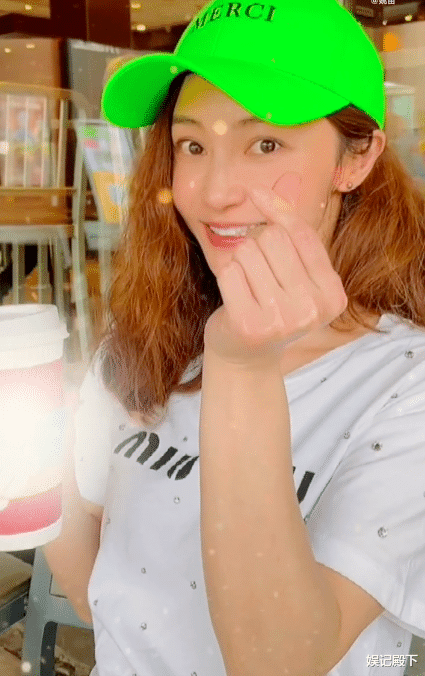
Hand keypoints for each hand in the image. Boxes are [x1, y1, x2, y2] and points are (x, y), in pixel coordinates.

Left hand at [203, 178, 347, 368]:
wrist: (245, 358)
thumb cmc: (270, 307)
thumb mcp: (294, 274)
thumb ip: (288, 232)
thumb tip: (262, 191)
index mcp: (333, 295)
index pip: (302, 233)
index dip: (276, 210)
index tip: (255, 194)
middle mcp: (313, 309)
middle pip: (273, 238)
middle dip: (257, 248)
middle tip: (257, 277)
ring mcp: (283, 320)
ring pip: (247, 251)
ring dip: (239, 264)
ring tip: (247, 289)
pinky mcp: (250, 325)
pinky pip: (229, 272)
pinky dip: (226, 279)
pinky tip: (235, 300)